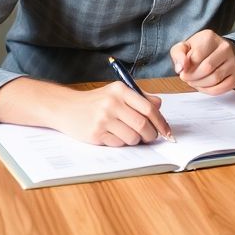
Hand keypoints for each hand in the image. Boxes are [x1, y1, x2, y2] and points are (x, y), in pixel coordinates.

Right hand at [44, 83, 172, 146]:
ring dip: (135, 140)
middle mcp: (112, 102)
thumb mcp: (116, 93)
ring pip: (132, 137)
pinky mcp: (96, 133)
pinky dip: (121, 143)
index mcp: (120, 90)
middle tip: (150, 137)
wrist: (66, 108)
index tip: (167, 132)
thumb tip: (159, 106)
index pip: (149, 108)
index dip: (161, 123)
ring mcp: (103, 118)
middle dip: (151, 135)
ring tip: (128, 135)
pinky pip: (119, 144)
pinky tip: (113, 136)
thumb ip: (139, 98)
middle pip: (143, 125)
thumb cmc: (95, 102)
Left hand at [170, 29, 234, 94]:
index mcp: (209, 37)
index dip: (186, 68)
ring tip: (194, 81)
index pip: (196, 57)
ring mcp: (233, 61)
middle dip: (193, 77)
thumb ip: (178, 55)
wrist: (217, 52)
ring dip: (200, 84)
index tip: (183, 70)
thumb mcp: (184, 47)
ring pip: (215, 79)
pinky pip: (221, 88)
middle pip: (207, 68)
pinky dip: (209, 91)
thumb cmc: (199, 50)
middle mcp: (225, 47)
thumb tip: (181, 68)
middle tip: (187, 78)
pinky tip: (204, 86)